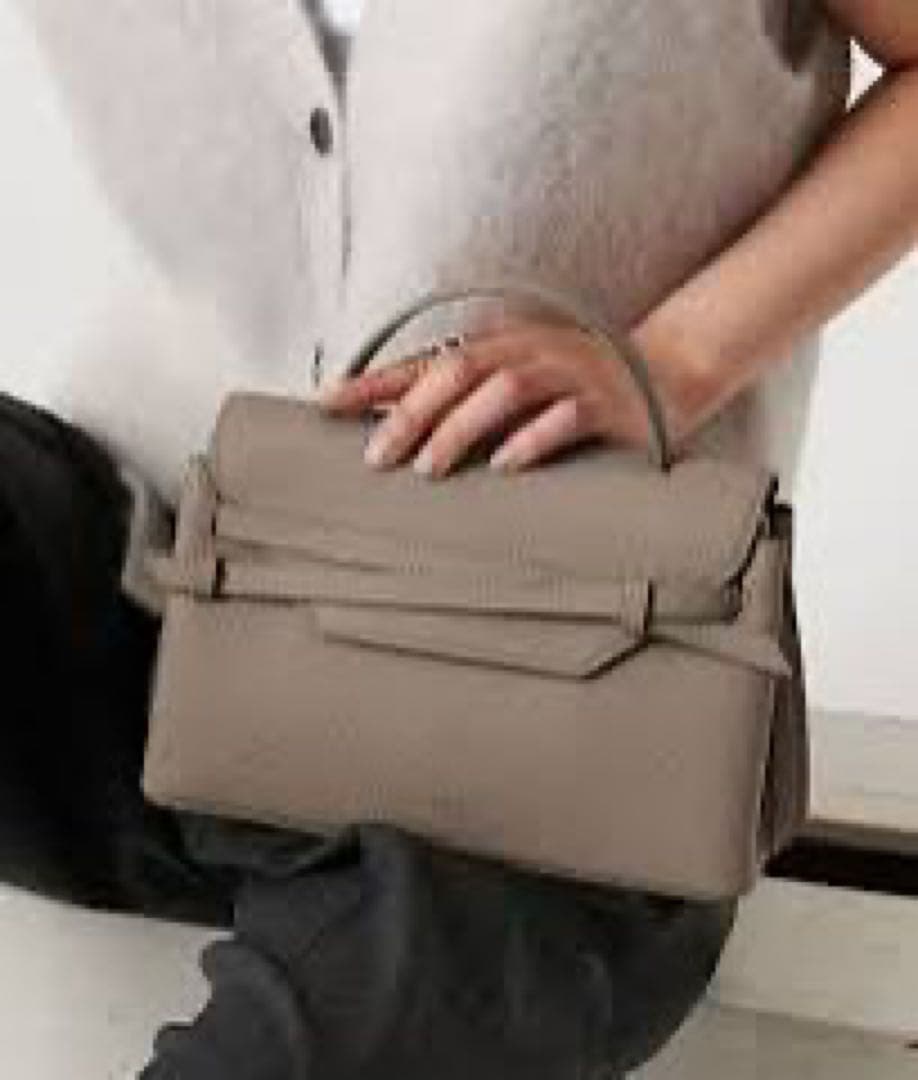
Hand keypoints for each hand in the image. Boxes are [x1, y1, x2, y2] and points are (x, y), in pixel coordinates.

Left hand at [317, 318, 710, 477]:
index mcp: (499, 346)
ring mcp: (568, 375)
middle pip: (457, 371)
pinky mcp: (605, 405)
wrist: (668, 372)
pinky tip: (506, 466)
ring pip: (504, 391)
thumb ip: (465, 402)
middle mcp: (528, 352)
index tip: (327, 405)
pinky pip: (565, 418)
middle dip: (411, 413)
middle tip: (376, 457)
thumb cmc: (574, 387)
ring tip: (428, 468)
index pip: (425, 361)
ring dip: (461, 428)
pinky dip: (534, 440)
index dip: (376, 382)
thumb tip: (396, 434)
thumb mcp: (515, 385)